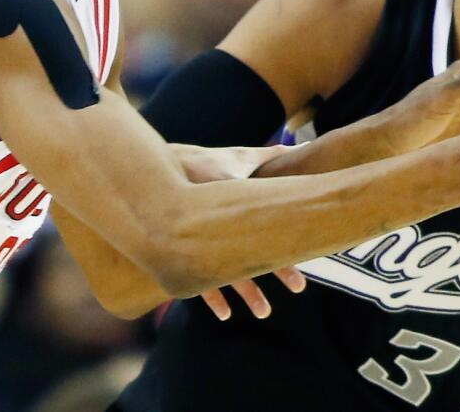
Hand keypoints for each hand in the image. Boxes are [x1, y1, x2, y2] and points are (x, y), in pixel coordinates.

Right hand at [172, 143, 307, 318]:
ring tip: (265, 312)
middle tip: (301, 287)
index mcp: (234, 198)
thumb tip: (295, 145)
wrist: (153, 172)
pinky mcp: (180, 251)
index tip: (306, 260)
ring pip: (226, 274)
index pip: (268, 223)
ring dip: (248, 294)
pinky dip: (211, 297)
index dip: (288, 244)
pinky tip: (224, 314)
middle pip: (252, 251)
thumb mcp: (237, 157)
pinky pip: (197, 280)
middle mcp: (217, 222)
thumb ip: (267, 155)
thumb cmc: (204, 162)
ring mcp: (197, 239)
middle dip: (277, 269)